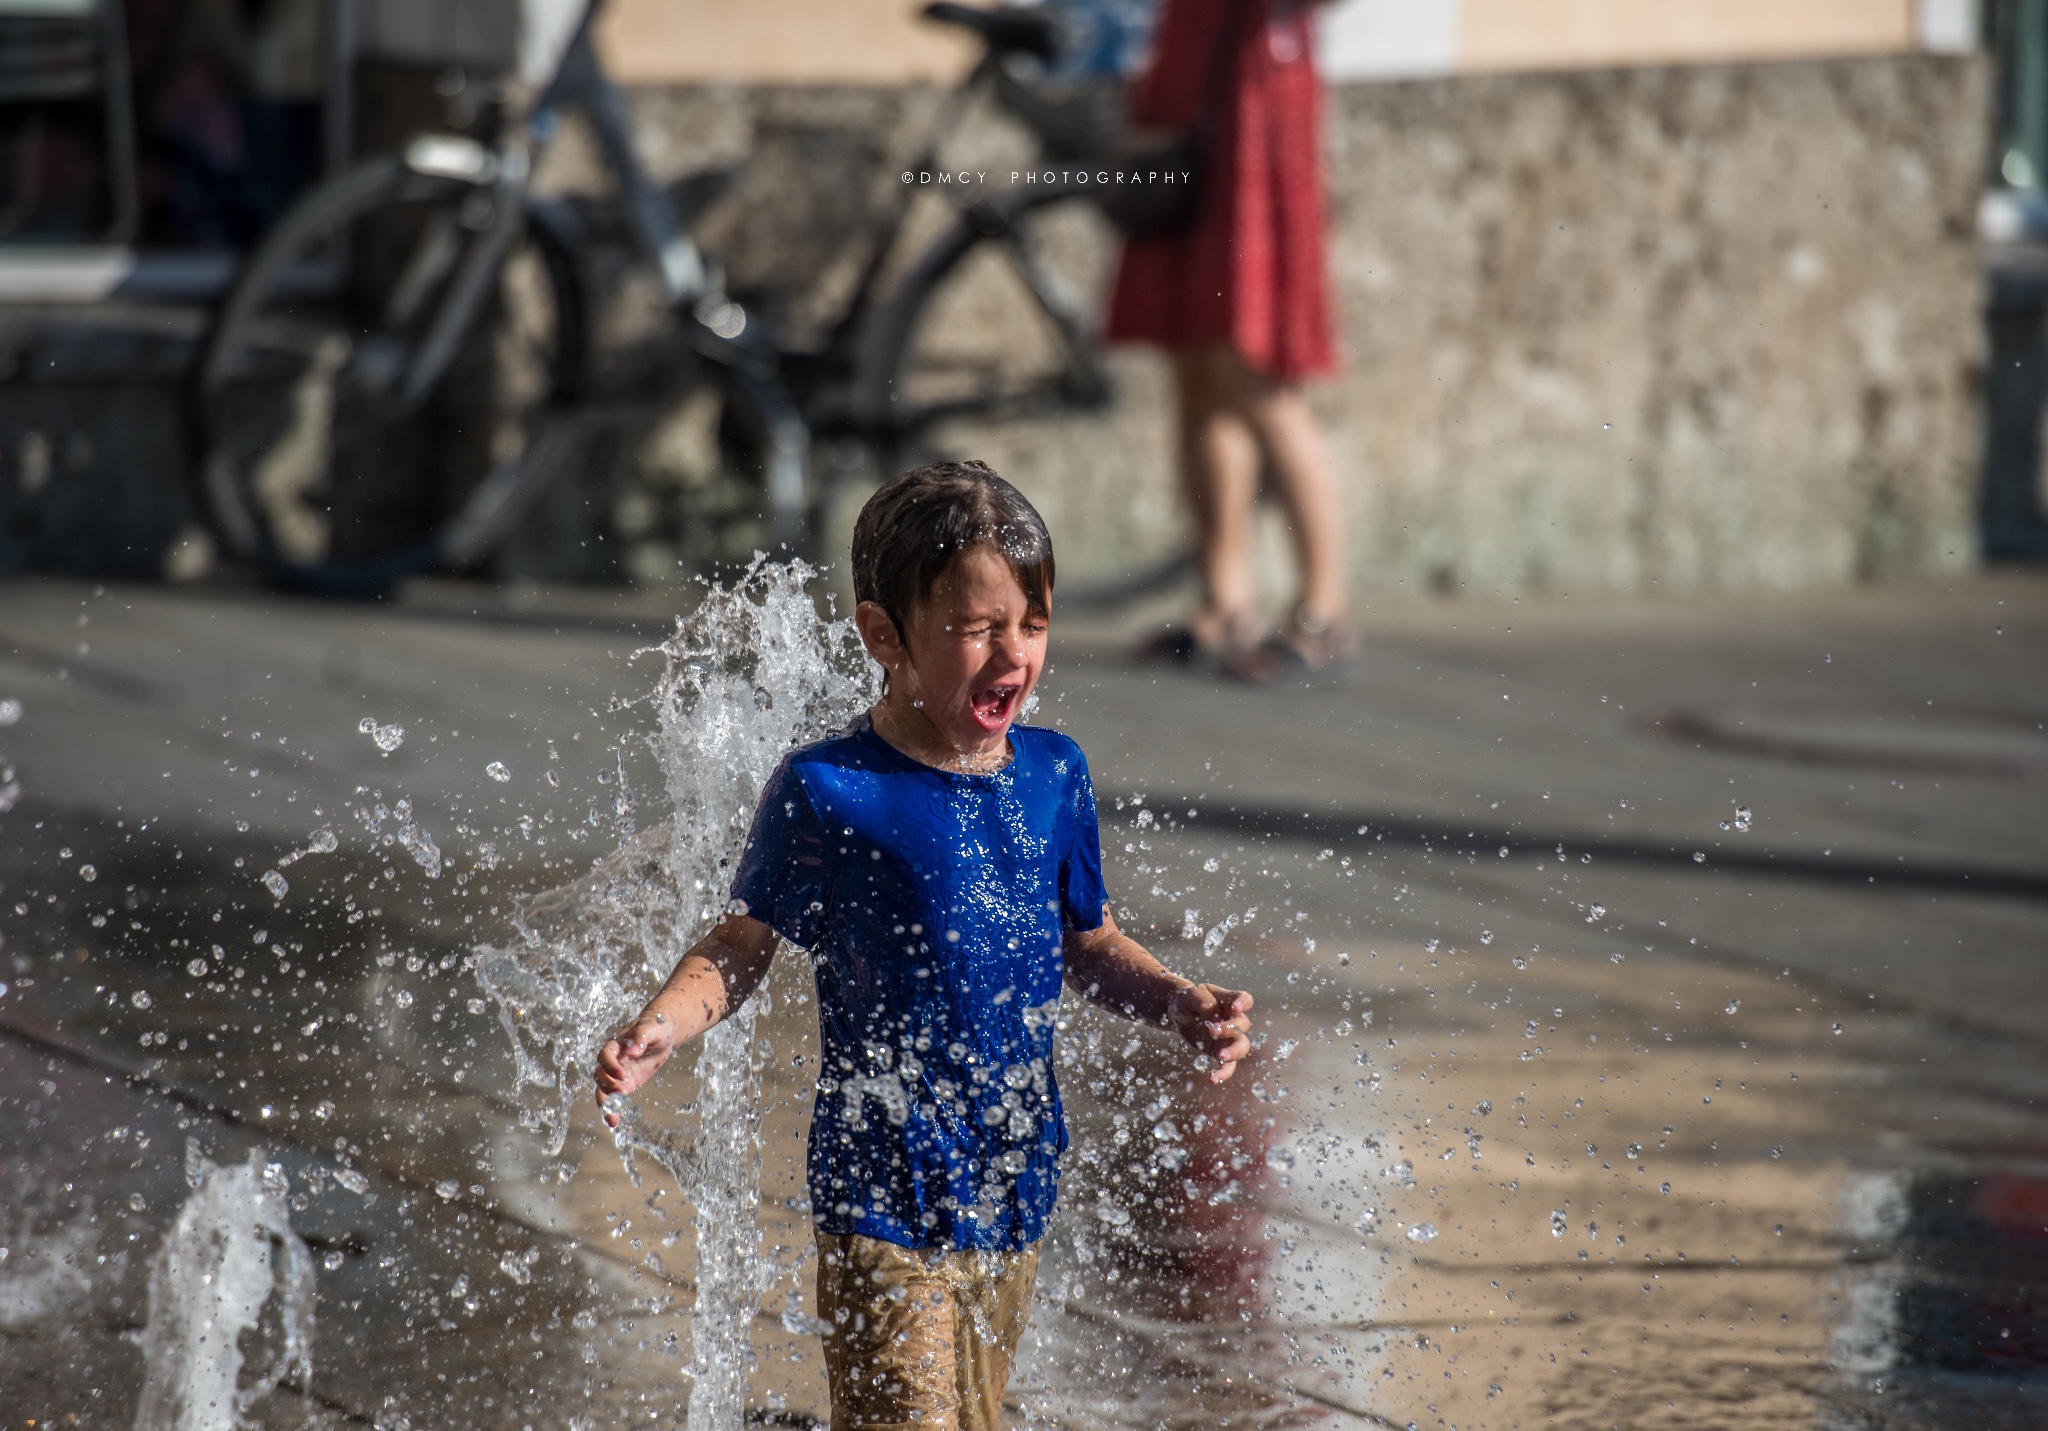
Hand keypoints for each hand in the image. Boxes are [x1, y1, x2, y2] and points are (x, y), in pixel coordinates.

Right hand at [593, 1010, 676, 1126]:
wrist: (662, 1033)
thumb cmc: (655, 1026)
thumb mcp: (652, 1028)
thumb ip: (641, 1038)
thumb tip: (633, 1050)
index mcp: (616, 1045)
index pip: (605, 1055)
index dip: (610, 1065)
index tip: (622, 1073)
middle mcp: (613, 1060)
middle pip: (600, 1074)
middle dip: (607, 1085)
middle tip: (620, 1093)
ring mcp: (618, 1073)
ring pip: (604, 1089)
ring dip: (606, 1103)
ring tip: (611, 1117)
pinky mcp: (627, 1083)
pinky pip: (616, 1096)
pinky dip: (613, 1108)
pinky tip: (614, 1121)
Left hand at [1170, 984, 1252, 1083]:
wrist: (1177, 1012)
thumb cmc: (1188, 1000)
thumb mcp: (1191, 995)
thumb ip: (1204, 1002)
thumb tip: (1212, 1017)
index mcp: (1228, 1001)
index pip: (1244, 999)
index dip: (1244, 1004)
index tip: (1235, 1008)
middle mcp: (1232, 1019)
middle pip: (1243, 1024)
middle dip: (1230, 1029)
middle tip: (1212, 1031)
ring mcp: (1228, 1037)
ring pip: (1241, 1046)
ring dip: (1234, 1052)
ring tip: (1220, 1056)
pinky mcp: (1219, 1051)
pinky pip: (1227, 1065)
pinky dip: (1222, 1073)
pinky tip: (1212, 1079)